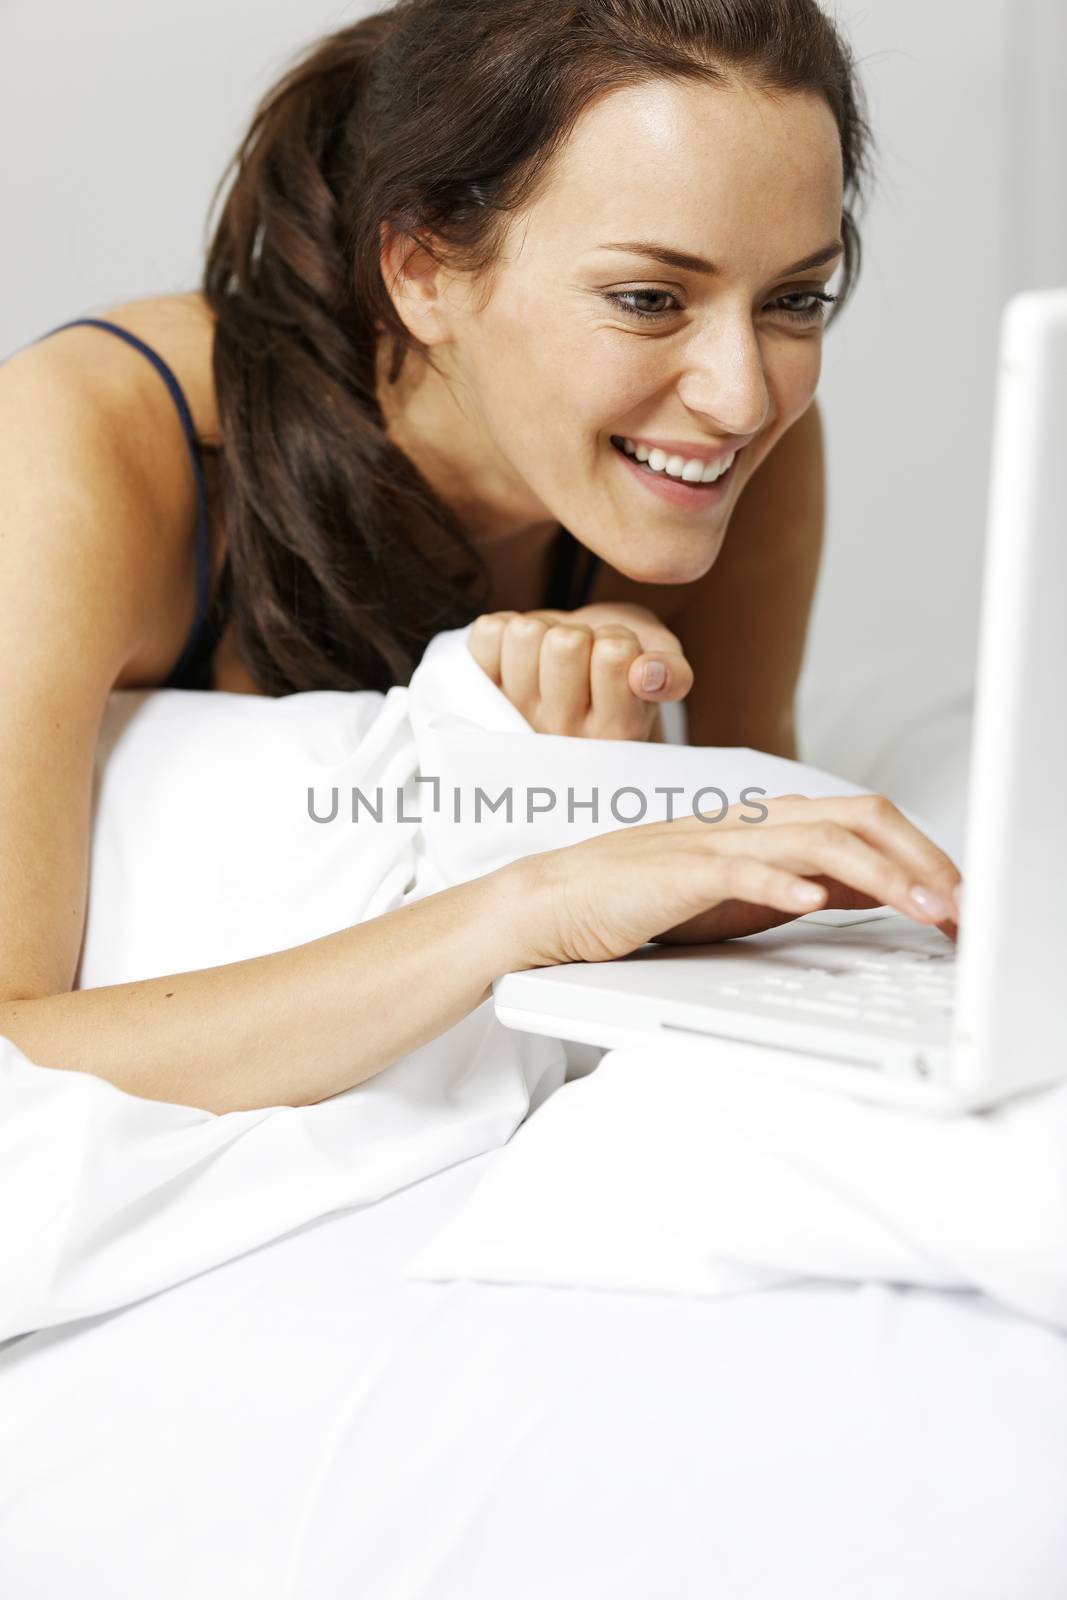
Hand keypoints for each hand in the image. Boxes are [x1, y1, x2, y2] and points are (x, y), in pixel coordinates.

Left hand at [467, 602, 693, 739]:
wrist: (577, 674)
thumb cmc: (625, 668)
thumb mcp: (664, 668)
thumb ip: (673, 674)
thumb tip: (647, 674)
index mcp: (616, 733)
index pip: (614, 656)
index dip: (618, 639)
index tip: (618, 657)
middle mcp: (561, 736)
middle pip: (565, 643)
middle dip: (580, 632)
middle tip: (584, 655)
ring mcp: (515, 715)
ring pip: (525, 635)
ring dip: (543, 629)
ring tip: (553, 655)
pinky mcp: (481, 692)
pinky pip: (488, 633)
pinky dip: (506, 627)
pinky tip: (522, 653)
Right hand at [513, 791, 962, 966]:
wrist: (559, 901)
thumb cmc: (647, 900)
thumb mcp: (744, 894)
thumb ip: (805, 883)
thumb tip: (876, 891)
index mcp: (768, 823)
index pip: (865, 820)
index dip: (921, 854)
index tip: (957, 899)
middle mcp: (750, 821)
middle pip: (857, 818)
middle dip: (920, 860)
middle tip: (958, 907)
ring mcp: (714, 841)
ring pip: (815, 840)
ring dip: (879, 877)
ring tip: (920, 909)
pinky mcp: (678, 871)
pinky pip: (739, 869)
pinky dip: (781, 881)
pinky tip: (813, 899)